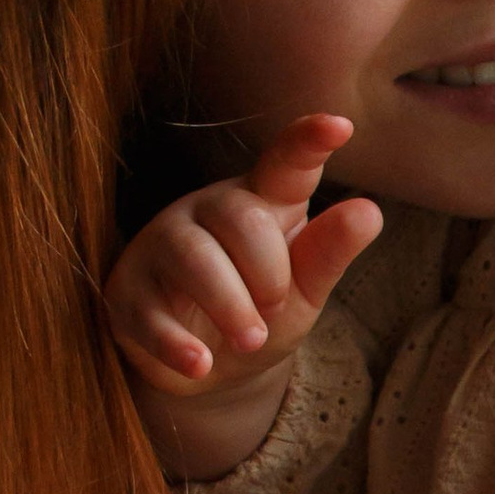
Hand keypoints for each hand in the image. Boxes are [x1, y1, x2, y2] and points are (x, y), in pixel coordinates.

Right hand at [103, 115, 379, 479]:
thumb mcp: (304, 288)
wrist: (206, 367)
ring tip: (250, 339)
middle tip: (273, 306)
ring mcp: (159, 247)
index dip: (307, 143)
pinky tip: (200, 363)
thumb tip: (369, 212)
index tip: (339, 126)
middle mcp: (205, 211)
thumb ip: (329, 252)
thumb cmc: (261, 310)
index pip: (284, 164)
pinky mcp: (125, 292)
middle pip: (241, 219)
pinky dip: (178, 343)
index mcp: (260, 201)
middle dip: (268, 274)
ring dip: (230, 307)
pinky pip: (148, 311)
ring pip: (193, 259)